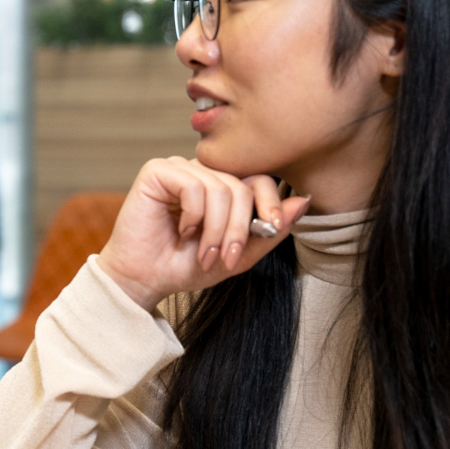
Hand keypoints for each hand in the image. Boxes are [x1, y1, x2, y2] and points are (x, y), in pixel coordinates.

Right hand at [96, 156, 310, 309]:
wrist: (144, 280)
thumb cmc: (185, 266)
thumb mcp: (239, 255)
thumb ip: (270, 230)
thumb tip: (305, 201)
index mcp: (222, 186)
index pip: (259, 179)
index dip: (270, 203)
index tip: (269, 229)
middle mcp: (202, 172)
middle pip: (243, 184)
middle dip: (239, 227)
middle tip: (226, 257)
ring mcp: (179, 168)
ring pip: (221, 188)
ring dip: (215, 230)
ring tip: (202, 253)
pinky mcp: (157, 171)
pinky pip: (193, 187)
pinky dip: (193, 217)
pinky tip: (180, 231)